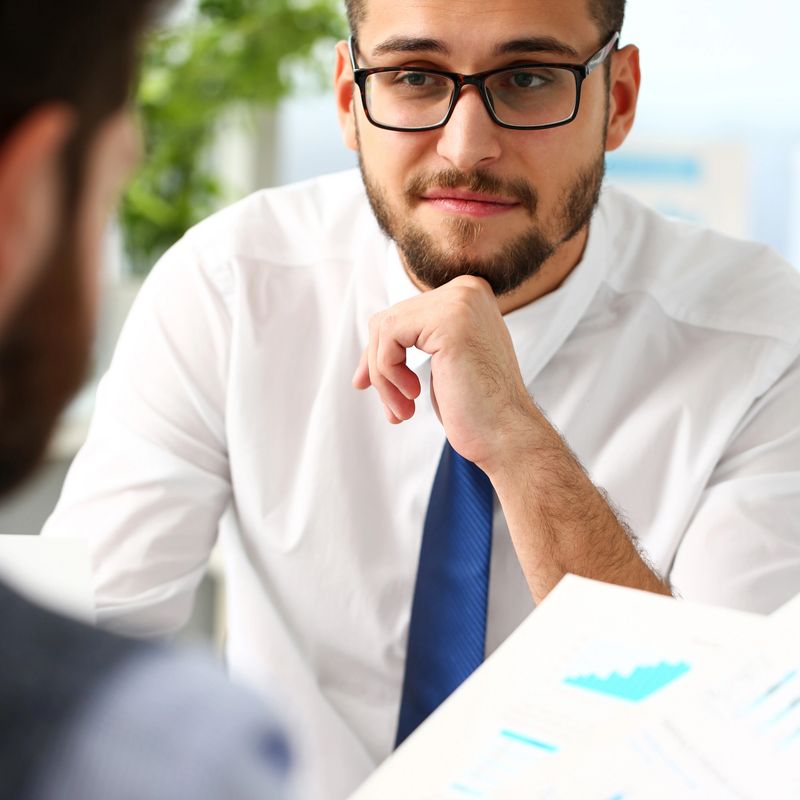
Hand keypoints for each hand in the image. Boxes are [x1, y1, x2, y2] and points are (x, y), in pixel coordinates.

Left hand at [352, 275, 535, 470]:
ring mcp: (460, 301)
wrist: (506, 435)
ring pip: (384, 329)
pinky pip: (389, 338)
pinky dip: (388, 374)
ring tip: (402, 410)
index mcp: (469, 295)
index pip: (403, 313)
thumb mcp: (442, 364)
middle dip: (378, 366)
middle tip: (392, 408)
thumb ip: (416, 341)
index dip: (380, 352)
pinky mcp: (449, 320)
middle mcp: (467, 289)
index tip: (368, 383)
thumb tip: (368, 350)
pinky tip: (412, 397)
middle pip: (389, 318)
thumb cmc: (476, 409)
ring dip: (384, 377)